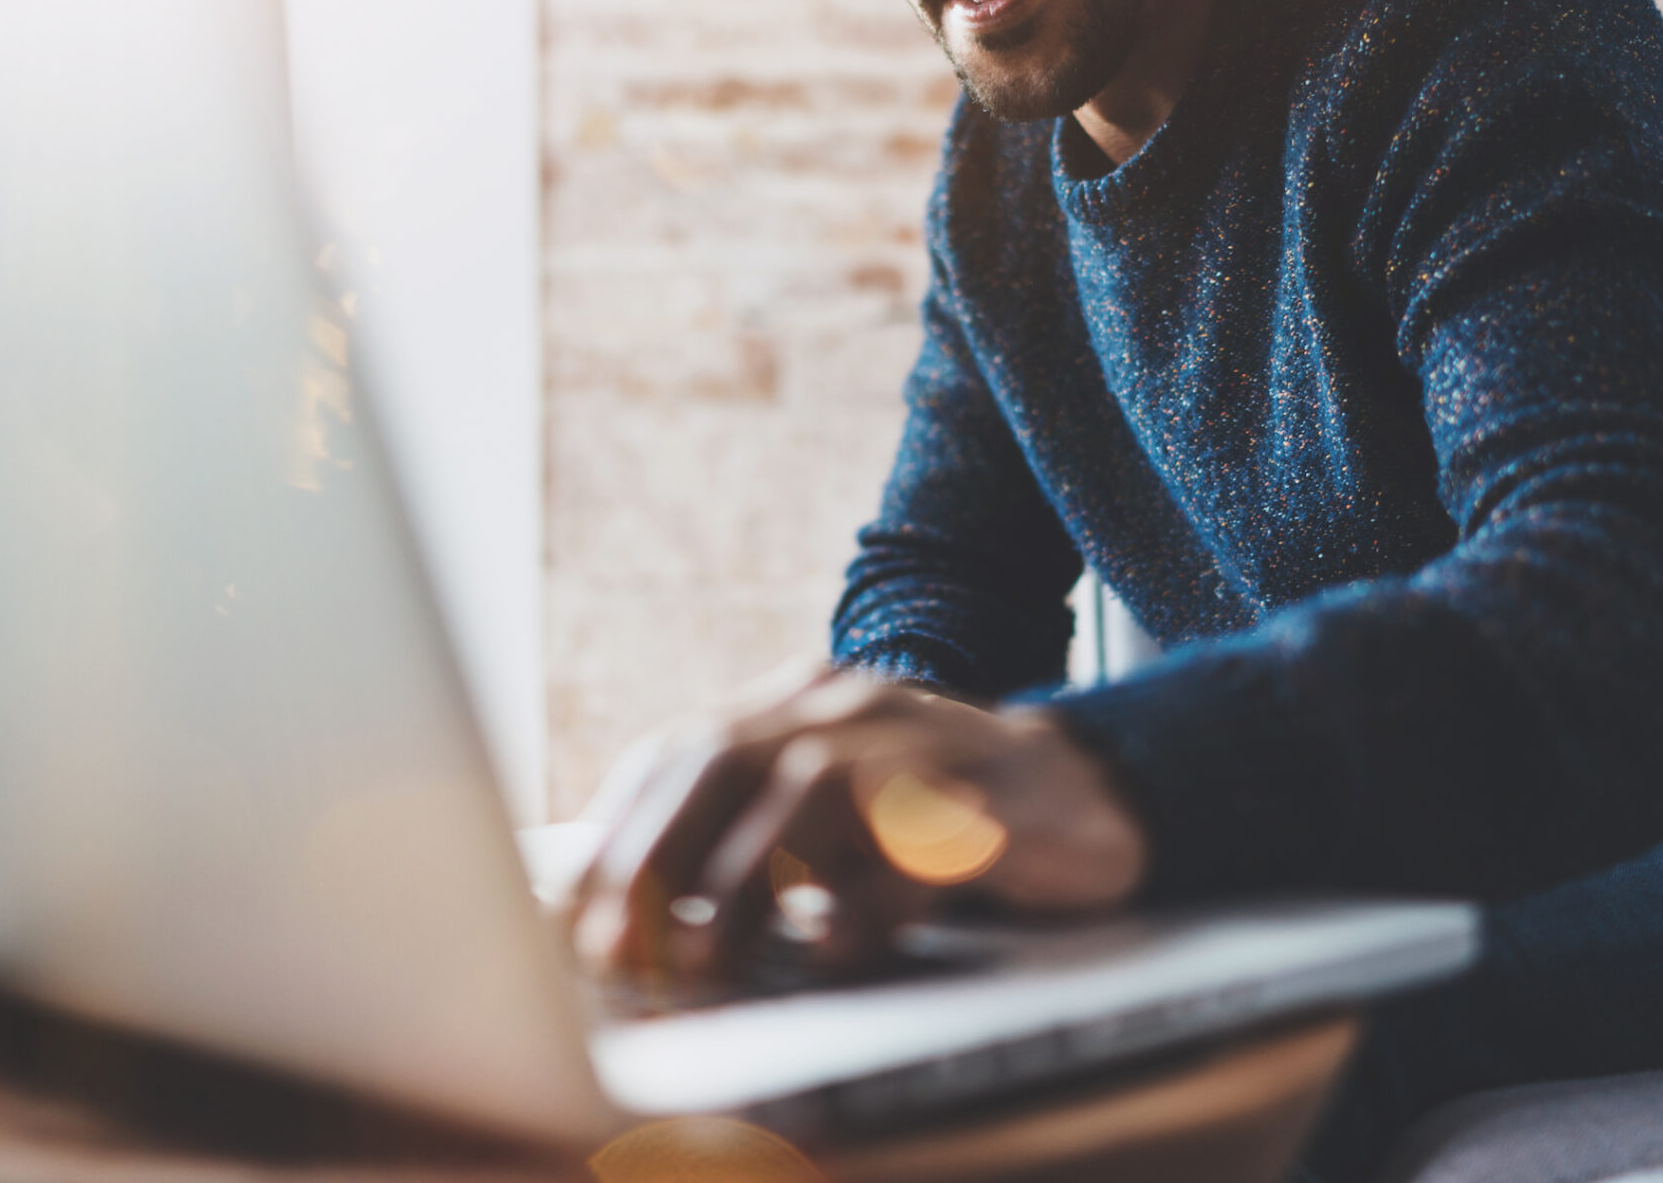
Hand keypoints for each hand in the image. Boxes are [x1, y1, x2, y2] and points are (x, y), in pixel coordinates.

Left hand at [570, 663, 1147, 986]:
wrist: (1089, 796)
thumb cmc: (933, 821)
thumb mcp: (829, 812)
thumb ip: (741, 833)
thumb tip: (623, 918)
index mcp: (802, 701)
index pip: (682, 750)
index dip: (619, 834)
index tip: (573, 921)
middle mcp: (854, 706)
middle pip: (727, 756)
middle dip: (658, 858)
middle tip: (621, 949)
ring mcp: (925, 743)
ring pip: (811, 790)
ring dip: (745, 884)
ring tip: (708, 961)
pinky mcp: (990, 805)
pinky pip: (913, 848)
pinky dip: (865, 904)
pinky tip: (835, 949)